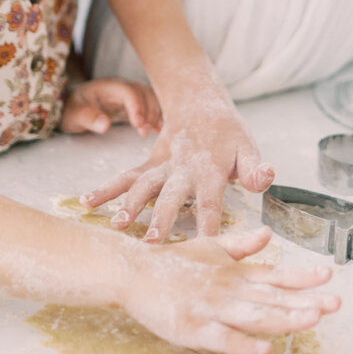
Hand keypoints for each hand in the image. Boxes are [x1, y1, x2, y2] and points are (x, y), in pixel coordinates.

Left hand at [60, 78, 162, 136]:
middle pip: (143, 93)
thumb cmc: (71, 109)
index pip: (127, 91)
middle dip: (148, 111)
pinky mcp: (132, 104)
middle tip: (145, 131)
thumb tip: (105, 124)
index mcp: (108, 87)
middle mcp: (121, 88)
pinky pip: (149, 105)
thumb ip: (87, 117)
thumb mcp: (73, 114)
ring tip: (151, 132)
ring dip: (154, 113)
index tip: (138, 124)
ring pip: (150, 98)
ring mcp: (128, 95)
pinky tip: (159, 129)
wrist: (72, 107)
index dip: (136, 106)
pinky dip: (156, 115)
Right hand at [81, 81, 274, 240]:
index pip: (211, 203)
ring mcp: (162, 167)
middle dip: (160, 220)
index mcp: (210, 171)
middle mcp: (182, 171)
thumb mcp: (248, 146)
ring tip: (116, 225)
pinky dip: (105, 189)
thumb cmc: (228, 134)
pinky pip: (124, 177)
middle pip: (170, 198)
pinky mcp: (148, 165)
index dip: (208, 226)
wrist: (199, 103)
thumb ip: (255, 167)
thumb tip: (266, 179)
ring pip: (142, 186)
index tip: (205, 250)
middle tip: (150, 243)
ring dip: (128, 205)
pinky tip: (86, 202)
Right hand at [123, 225, 339, 353]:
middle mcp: (227, 288)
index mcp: (233, 272)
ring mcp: (210, 308)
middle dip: (305, 301)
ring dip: (284, 318)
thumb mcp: (209, 248)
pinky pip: (222, 338)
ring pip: (254, 315)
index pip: (275, 275)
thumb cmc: (173, 263)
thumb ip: (240, 245)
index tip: (329, 274)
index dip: (303, 277)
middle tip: (335, 303)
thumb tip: (268, 234)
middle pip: (271, 298)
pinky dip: (244, 343)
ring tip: (312, 320)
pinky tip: (265, 348)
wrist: (133, 271)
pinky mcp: (192, 327)